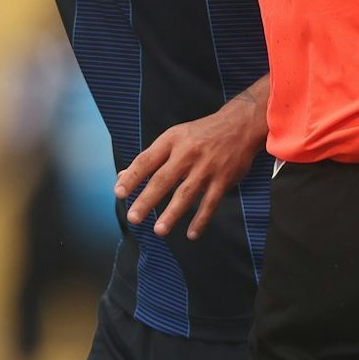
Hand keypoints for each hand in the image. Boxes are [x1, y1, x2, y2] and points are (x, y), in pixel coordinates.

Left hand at [115, 89, 266, 239]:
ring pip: (186, 193)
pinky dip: (201, 220)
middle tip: (133, 217)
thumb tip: (121, 177)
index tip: (119, 193)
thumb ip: (150, 159)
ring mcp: (207, 167)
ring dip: (172, 213)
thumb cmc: (201, 133)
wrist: (239, 125)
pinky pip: (210, 203)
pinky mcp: (223, 179)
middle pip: (163, 179)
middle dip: (147, 200)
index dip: (132, 177)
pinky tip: (191, 234)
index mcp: (172, 140)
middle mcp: (188, 153)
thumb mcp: (174, 138)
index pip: (147, 160)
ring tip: (159, 230)